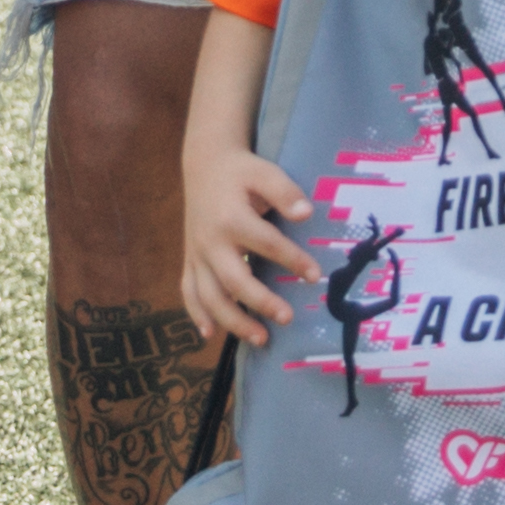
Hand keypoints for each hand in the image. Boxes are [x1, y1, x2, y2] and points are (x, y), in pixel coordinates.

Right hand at [180, 139, 318, 342]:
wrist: (204, 164)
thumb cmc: (241, 172)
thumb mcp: (264, 171)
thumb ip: (284, 191)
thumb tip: (306, 213)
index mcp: (231, 217)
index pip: (266, 243)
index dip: (292, 260)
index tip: (315, 276)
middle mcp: (210, 241)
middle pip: (234, 279)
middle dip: (260, 302)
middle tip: (287, 318)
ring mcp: (197, 254)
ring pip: (210, 295)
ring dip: (232, 320)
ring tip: (261, 339)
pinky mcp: (189, 260)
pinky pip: (188, 292)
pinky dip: (196, 314)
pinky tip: (210, 334)